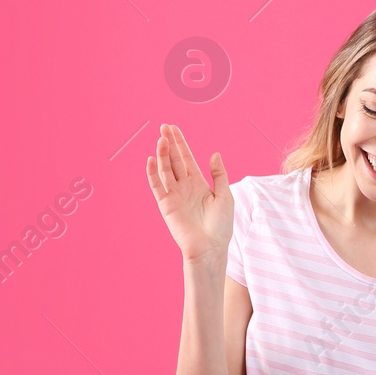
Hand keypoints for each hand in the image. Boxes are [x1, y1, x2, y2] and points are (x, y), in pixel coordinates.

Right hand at [146, 123, 232, 262]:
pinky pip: (157, 186)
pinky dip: (153, 173)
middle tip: (164, 127)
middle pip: (174, 160)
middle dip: (169, 143)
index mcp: (199, 183)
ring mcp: (174, 195)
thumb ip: (219, 174)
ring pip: (166, 170)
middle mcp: (184, 187)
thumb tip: (215, 154)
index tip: (174, 128)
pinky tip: (151, 160)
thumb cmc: (220, 225)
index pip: (187, 158)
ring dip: (162, 155)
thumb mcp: (225, 196)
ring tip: (161, 139)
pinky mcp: (166, 205)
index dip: (181, 143)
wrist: (210, 247)